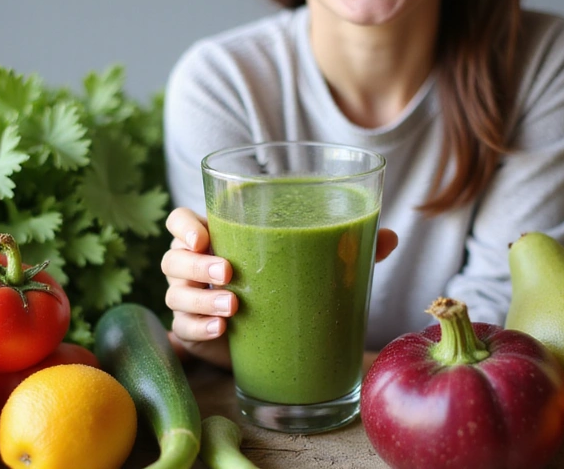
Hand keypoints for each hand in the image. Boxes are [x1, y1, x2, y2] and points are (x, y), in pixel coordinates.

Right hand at [161, 207, 399, 368]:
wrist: (272, 340)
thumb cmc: (287, 287)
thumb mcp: (314, 264)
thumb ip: (345, 247)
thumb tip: (389, 235)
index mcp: (218, 239)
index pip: (181, 222)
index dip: (183, 226)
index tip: (203, 235)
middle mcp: (195, 267)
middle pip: (173, 259)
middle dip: (197, 265)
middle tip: (229, 273)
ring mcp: (191, 300)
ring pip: (175, 294)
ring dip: (200, 300)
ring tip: (232, 310)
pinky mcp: (192, 333)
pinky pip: (182, 329)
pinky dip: (199, 329)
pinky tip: (222, 332)